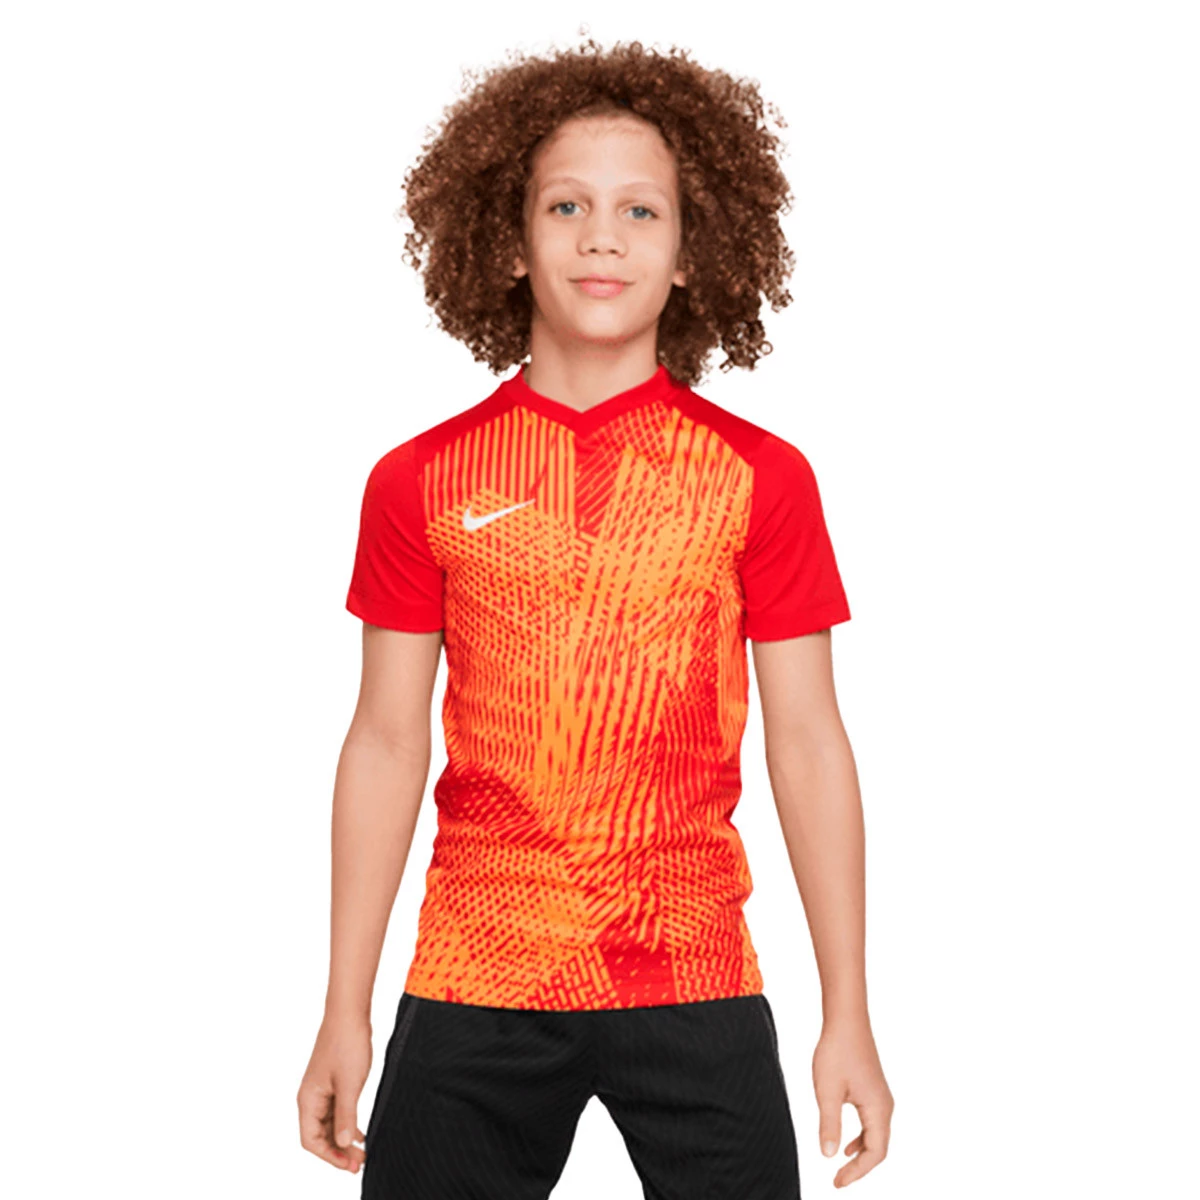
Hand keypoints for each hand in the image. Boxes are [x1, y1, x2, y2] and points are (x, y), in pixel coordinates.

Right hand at [297, 1013, 371, 1172]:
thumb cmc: (347, 1043)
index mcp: (308, 1099)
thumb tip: (343, 1145)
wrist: (349, 1013)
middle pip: (319, 1135)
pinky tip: (360, 1133)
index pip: (311, 1141)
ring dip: (343, 1140)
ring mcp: (322, 1090)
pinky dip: (347, 1124)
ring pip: (329, 1124)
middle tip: (361, 1162)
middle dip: (338, 1152)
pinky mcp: (333, 1082)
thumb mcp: (350, 1084)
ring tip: (362, 1152)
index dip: (330, 1157)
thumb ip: (346, 1115)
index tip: (350, 1165)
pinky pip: (336, 1111)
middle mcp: (311, 1097)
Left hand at [812, 1016, 893, 1186]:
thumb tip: (829, 1156)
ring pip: (876, 1136)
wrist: (846, 1020)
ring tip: (842, 1168)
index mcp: (878, 1109)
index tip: (837, 1183)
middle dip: (860, 1168)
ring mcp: (880, 1097)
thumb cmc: (837, 1052)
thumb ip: (829, 1125)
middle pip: (878, 1148)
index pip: (875, 1153)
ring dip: (861, 1154)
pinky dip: (861, 1138)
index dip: (857, 1173)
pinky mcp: (873, 1089)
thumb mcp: (827, 1092)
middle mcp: (885, 1106)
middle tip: (838, 1181)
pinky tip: (845, 1144)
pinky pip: (872, 1123)